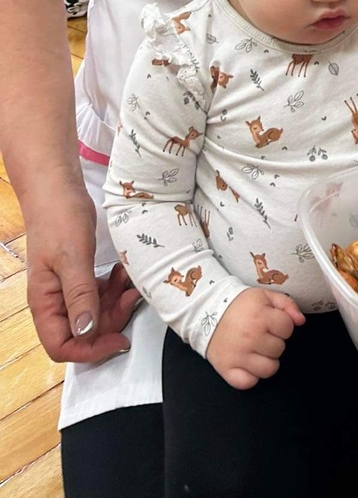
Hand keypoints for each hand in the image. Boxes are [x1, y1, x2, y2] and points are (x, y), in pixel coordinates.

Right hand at [25, 188, 141, 362]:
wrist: (58, 189)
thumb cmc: (59, 219)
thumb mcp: (73, 257)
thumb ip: (80, 295)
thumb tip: (86, 332)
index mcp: (45, 303)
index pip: (62, 346)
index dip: (91, 349)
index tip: (118, 338)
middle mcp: (54, 301)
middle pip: (83, 332)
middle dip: (110, 321)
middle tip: (131, 299)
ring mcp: (67, 289)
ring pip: (94, 313)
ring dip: (115, 303)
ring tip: (130, 282)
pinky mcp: (79, 276)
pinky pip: (98, 294)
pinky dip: (113, 289)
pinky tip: (123, 274)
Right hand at [206, 286, 304, 389]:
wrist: (207, 312)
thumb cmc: (239, 305)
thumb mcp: (264, 296)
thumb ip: (287, 305)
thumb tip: (301, 321)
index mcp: (260, 317)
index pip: (288, 329)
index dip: (282, 325)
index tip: (271, 322)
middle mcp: (250, 337)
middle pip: (279, 349)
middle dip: (274, 341)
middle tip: (261, 334)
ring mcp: (238, 356)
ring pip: (269, 369)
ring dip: (266, 360)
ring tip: (256, 349)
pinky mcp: (226, 369)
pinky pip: (249, 382)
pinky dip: (251, 376)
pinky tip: (247, 363)